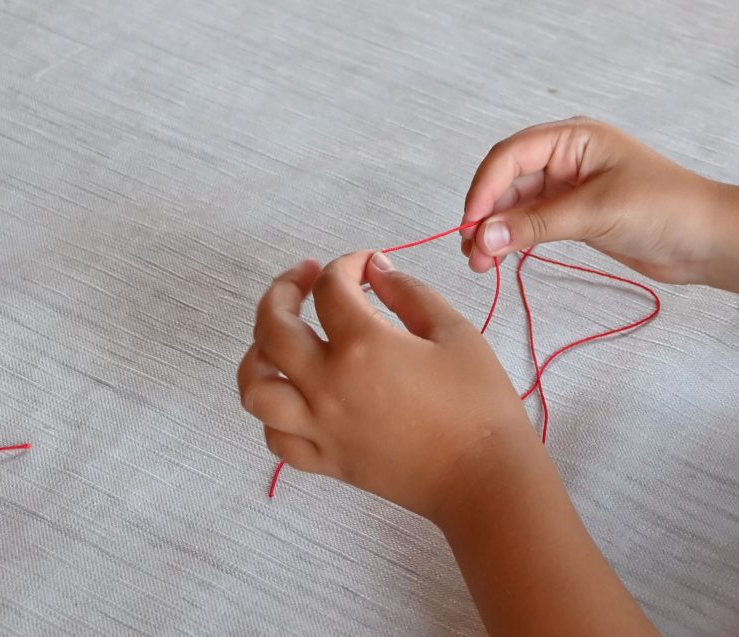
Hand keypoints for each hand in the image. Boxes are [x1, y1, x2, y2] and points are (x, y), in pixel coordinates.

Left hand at [237, 253, 536, 521]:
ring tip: (277, 339)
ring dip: (257, 354)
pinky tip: (293, 394)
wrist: (482, 475)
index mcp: (363, 345)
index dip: (346, 264)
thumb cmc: (478, 402)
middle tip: (305, 277)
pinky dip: (273, 411)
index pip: (331, 288)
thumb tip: (376, 271)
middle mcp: (328, 385)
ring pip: (255, 388)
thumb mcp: (454, 330)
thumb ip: (409, 292)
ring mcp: (320, 427)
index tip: (367, 264)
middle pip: (273, 328)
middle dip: (284, 290)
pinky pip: (276, 437)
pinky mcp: (326, 461)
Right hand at [458, 118, 726, 283]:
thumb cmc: (665, 209)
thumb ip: (537, 225)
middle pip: (509, 179)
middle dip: (485, 213)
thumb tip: (484, 236)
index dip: (484, 188)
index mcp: (574, 138)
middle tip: (470, 252)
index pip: (512, 155)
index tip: (470, 225)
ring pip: (517, 204)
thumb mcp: (597, 213)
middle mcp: (568, 157)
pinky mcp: (576, 214)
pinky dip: (514, 238)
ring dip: (496, 230)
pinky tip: (500, 257)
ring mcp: (571, 186)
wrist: (708, 239)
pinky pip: (532, 222)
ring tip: (479, 263)